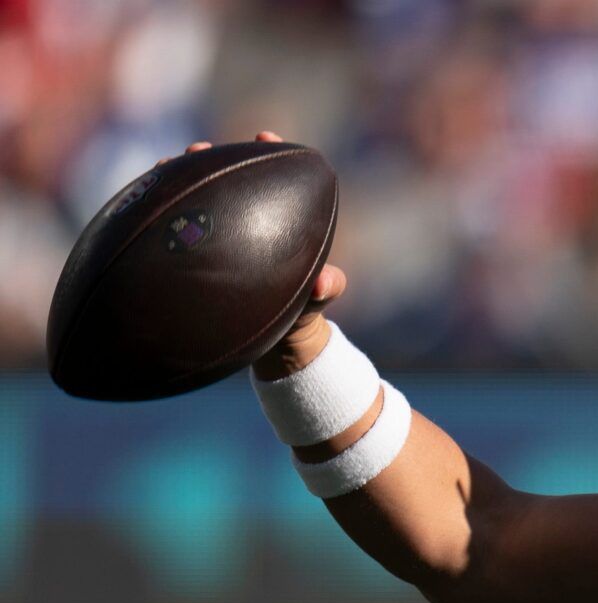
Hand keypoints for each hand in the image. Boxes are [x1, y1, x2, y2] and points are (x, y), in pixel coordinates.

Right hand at [161, 132, 346, 379]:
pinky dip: (161, 216)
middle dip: (214, 159)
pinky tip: (141, 206)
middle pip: (230, 180)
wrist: (275, 342)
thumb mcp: (316, 303)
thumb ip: (325, 292)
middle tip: (199, 148)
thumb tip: (325, 283)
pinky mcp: (197, 253)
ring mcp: (219, 234)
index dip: (270, 152)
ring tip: (164, 166)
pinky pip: (177, 230)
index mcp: (280, 222)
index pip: (277, 178)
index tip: (264, 136)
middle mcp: (247, 221)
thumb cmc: (302, 313)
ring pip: (198, 199)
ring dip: (181, 180)